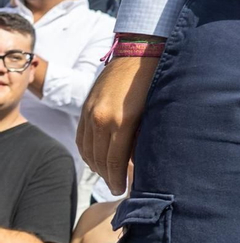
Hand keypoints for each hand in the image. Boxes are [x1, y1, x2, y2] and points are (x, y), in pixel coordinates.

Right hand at [77, 54, 161, 195]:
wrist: (140, 51)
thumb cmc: (155, 81)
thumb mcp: (154, 111)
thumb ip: (143, 136)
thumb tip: (139, 160)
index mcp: (122, 121)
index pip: (114, 161)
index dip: (116, 179)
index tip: (121, 190)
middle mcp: (101, 118)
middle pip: (99, 159)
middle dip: (107, 176)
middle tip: (116, 188)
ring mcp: (91, 111)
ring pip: (87, 150)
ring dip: (95, 166)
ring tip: (107, 176)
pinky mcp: (86, 105)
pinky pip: (81, 136)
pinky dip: (87, 151)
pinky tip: (95, 158)